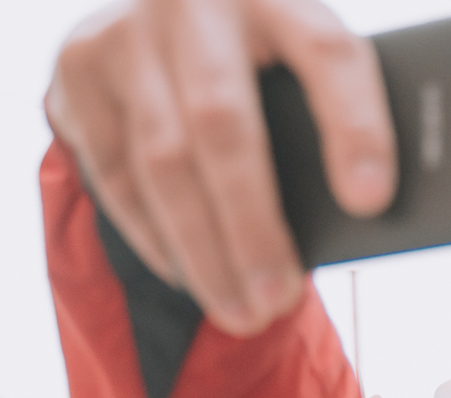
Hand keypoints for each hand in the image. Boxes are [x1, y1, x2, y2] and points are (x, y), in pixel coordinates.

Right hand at [47, 0, 396, 335]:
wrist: (162, 8)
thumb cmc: (257, 62)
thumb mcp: (297, 68)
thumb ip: (320, 123)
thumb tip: (358, 218)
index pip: (328, 55)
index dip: (354, 129)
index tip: (371, 203)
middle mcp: (197, 1)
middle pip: (224, 125)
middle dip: (252, 230)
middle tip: (277, 303)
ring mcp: (129, 30)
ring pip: (163, 162)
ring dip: (203, 253)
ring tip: (241, 313)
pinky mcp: (79, 67)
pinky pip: (116, 173)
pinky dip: (155, 237)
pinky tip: (189, 276)